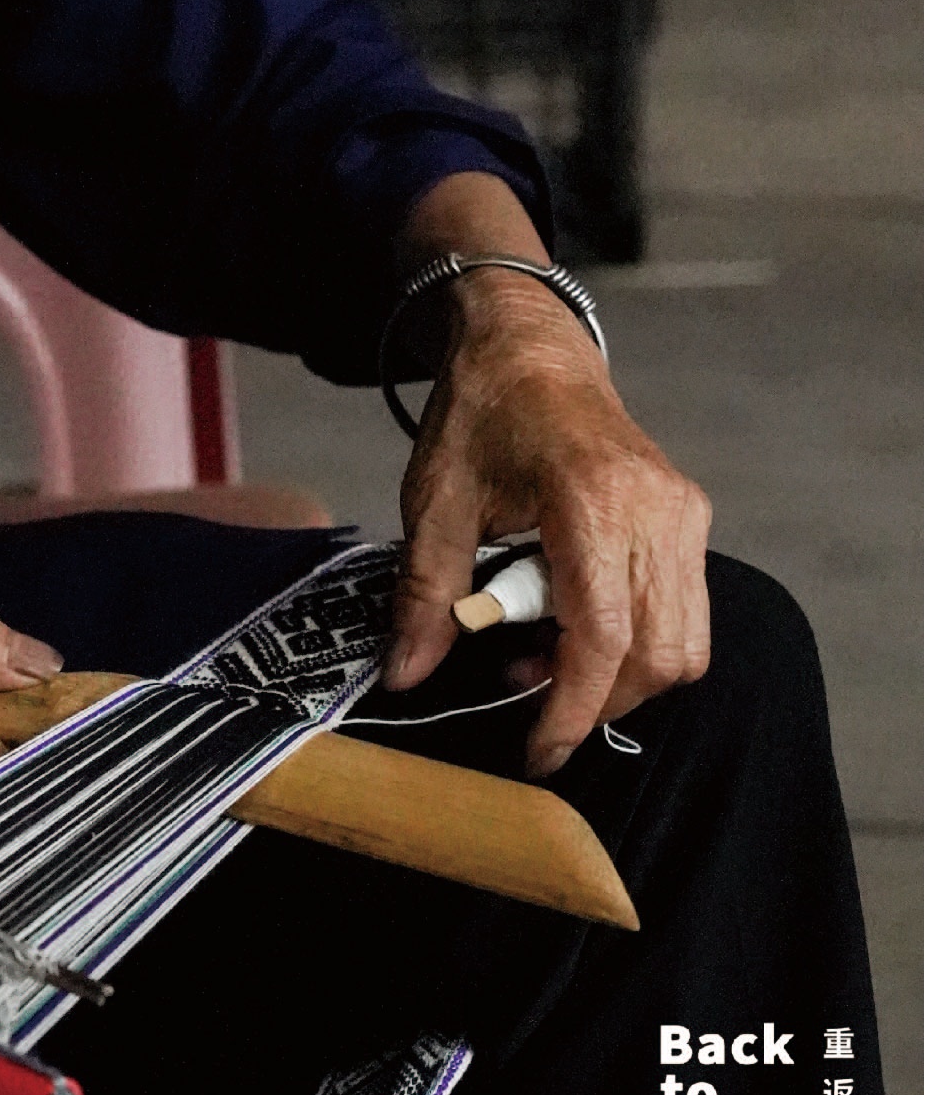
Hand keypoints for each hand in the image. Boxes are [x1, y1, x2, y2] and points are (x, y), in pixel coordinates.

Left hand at [384, 269, 711, 776]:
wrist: (528, 344)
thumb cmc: (481, 412)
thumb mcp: (435, 499)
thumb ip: (425, 592)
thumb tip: (405, 675)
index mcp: (591, 501)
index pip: (602, 639)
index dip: (572, 710)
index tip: (537, 750)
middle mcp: (655, 510)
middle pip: (657, 656)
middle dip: (596, 702)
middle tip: (524, 698)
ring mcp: (682, 513)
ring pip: (684, 643)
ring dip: (621, 677)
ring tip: (544, 660)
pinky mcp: (689, 516)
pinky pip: (686, 610)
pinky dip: (639, 641)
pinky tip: (574, 625)